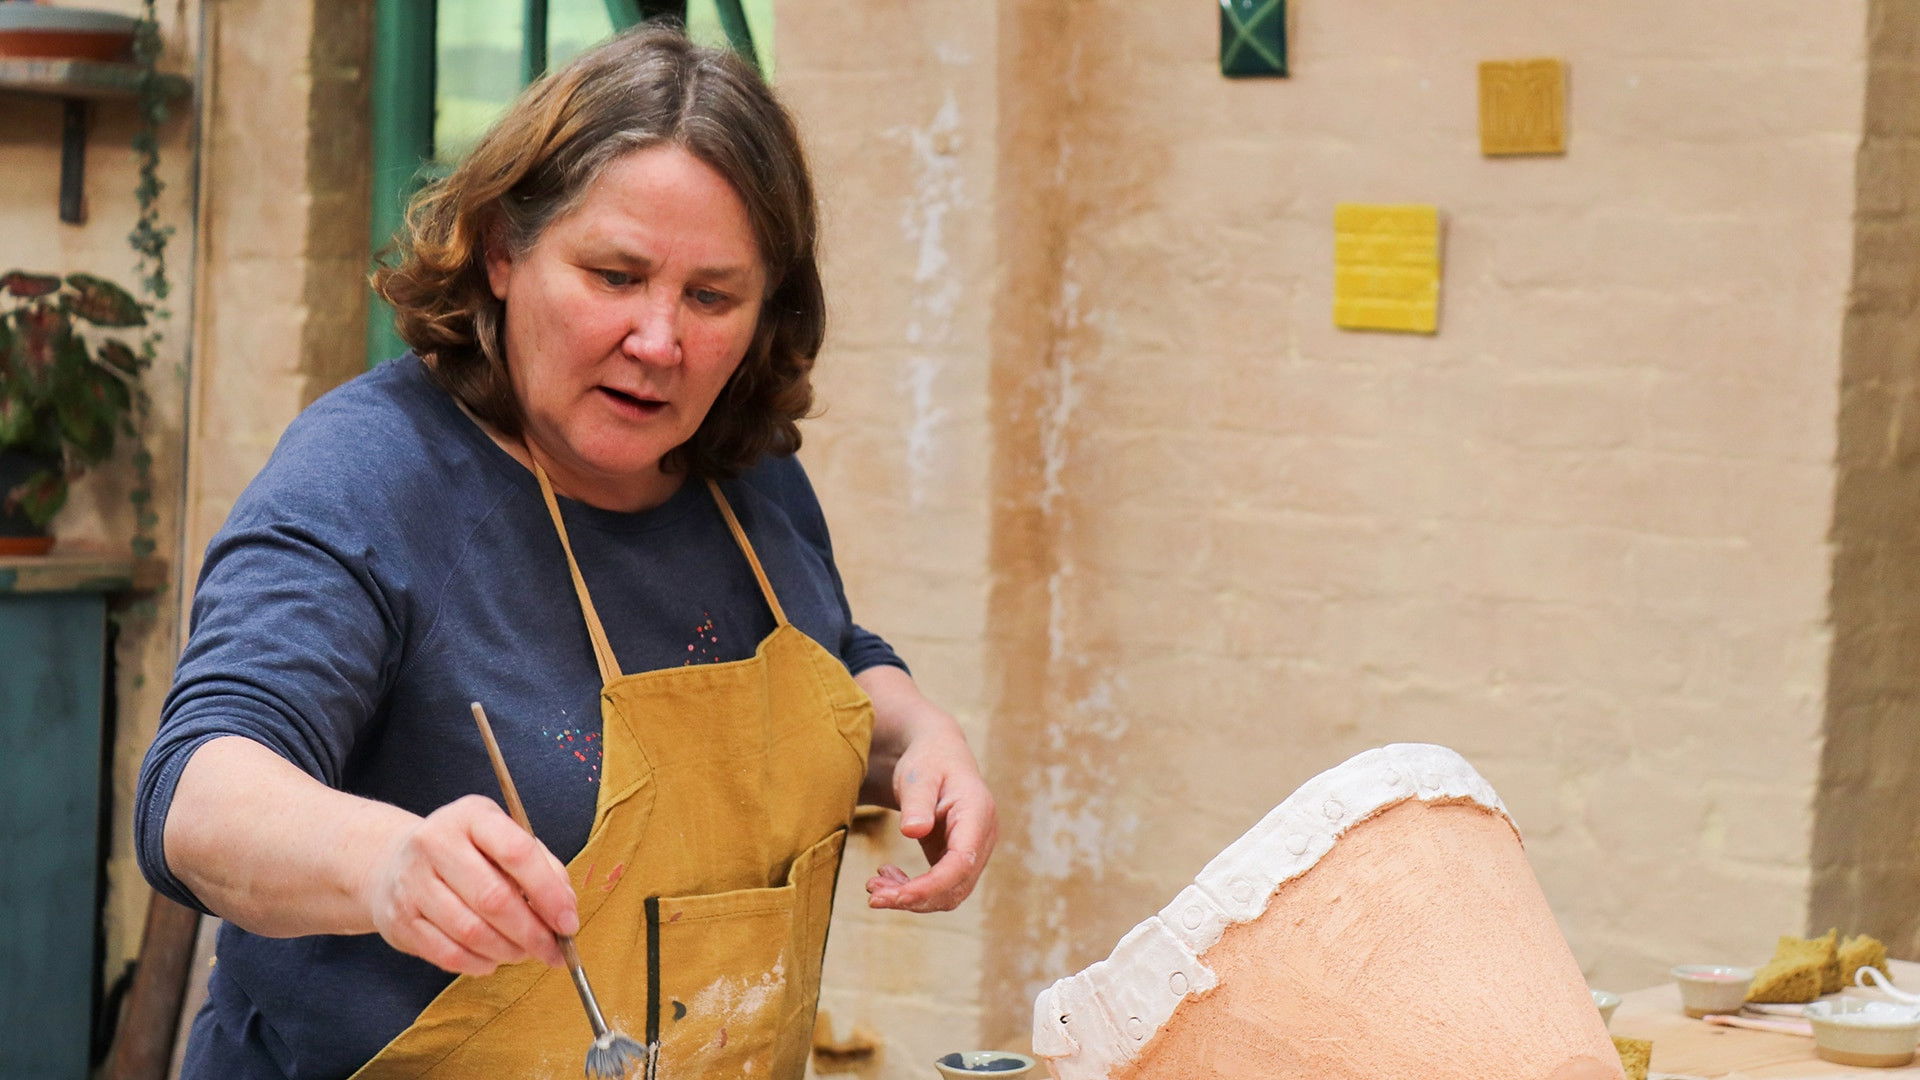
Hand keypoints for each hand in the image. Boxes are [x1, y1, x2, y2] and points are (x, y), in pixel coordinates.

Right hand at [360, 794, 578, 975]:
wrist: (394, 862)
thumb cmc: (466, 853)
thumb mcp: (503, 840)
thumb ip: (543, 868)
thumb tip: (566, 910)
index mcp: (471, 816)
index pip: (516, 852)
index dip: (548, 892)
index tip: (568, 922)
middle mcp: (435, 843)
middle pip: (493, 898)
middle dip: (532, 932)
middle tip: (554, 951)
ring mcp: (412, 882)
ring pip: (471, 931)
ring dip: (508, 951)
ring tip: (525, 954)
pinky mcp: (400, 920)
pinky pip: (448, 954)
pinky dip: (479, 964)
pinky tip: (493, 959)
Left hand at [866, 728, 997, 912]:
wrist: (936, 756)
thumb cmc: (928, 761)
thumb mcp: (918, 774)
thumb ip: (917, 801)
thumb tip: (914, 831)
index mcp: (978, 813)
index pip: (962, 862)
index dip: (931, 885)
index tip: (896, 896)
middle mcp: (982, 837)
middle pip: (957, 886)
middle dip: (915, 898)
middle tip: (874, 895)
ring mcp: (973, 852)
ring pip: (949, 894)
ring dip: (911, 898)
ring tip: (874, 887)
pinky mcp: (958, 860)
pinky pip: (940, 887)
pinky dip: (913, 890)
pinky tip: (887, 877)